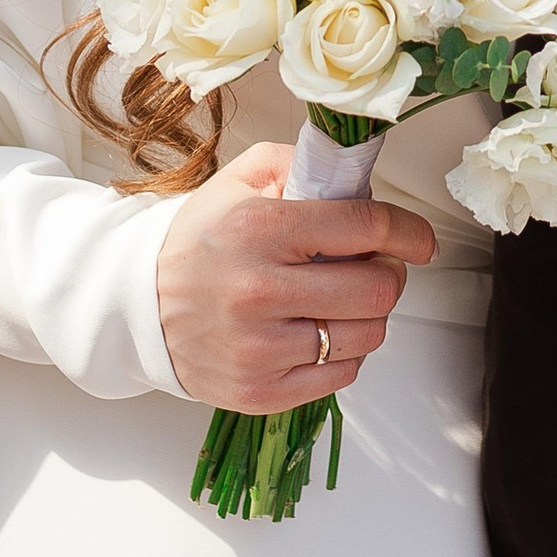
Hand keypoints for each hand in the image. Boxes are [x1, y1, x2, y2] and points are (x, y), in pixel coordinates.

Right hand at [156, 143, 433, 409]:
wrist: (137, 306)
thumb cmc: (199, 242)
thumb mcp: (240, 181)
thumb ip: (300, 164)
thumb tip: (357, 176)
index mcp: (258, 229)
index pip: (366, 227)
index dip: (408, 231)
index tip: (420, 239)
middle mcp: (258, 290)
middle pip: (377, 288)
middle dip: (390, 274)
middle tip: (375, 267)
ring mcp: (258, 348)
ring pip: (367, 335)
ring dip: (369, 316)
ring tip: (342, 300)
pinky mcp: (259, 391)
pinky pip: (342, 374)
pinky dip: (345, 352)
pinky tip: (320, 331)